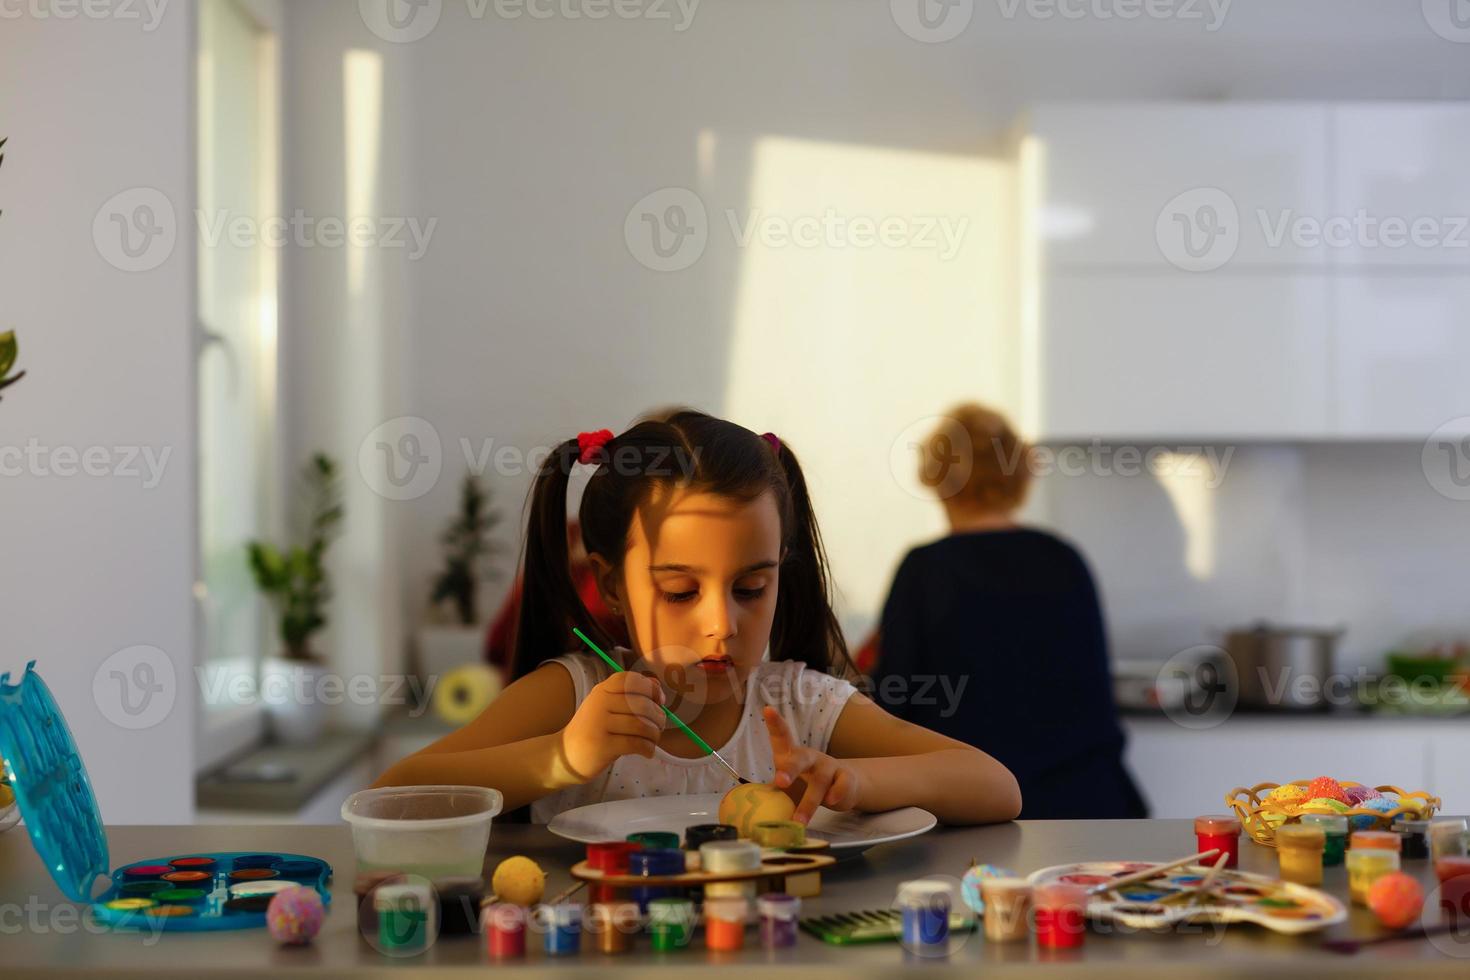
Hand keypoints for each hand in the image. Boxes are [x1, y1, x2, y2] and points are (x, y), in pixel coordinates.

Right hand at [560, 672, 665, 779]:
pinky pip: (635, 743)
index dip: (650, 688)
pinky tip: (648, 751)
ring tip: (653, 740)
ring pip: (641, 725)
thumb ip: (631, 694)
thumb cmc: (593, 729)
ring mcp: (600, 724)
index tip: (659, 700)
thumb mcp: (607, 706)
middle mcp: (600, 703)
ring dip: (654, 734)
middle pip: (642, 704)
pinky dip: (648, 748)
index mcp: (602, 690)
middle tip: (659, 726)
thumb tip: (657, 685)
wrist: (566, 754)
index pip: (631, 679)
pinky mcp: (602, 745)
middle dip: (658, 717)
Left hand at [762, 706, 862, 823]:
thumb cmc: (806, 785)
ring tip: (798, 820)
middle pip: (800, 758)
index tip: (767, 710)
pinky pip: (841, 785)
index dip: (775, 723)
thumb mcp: (789, 788)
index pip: (782, 737)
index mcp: (792, 756)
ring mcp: (828, 765)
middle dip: (790, 769)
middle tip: (780, 781)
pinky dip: (836, 794)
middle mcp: (810, 757)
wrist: (842, 788)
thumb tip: (750, 809)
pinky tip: (831, 802)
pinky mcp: (845, 777)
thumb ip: (774, 795)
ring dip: (808, 803)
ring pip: (819, 782)